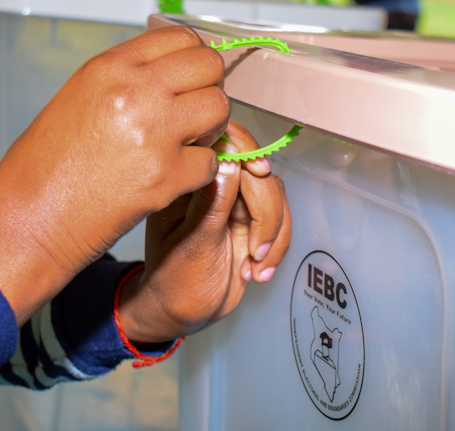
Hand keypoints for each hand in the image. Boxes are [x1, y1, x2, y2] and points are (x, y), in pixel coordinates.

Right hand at [0, 26, 228, 322]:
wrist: (30, 219)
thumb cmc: (45, 165)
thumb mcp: (78, 97)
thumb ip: (126, 78)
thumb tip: (169, 71)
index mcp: (110, 67)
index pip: (180, 37)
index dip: (192, 57)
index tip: (190, 76)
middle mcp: (136, 92)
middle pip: (209, 66)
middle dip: (207, 87)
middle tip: (192, 110)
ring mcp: (155, 133)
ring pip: (219, 108)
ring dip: (210, 126)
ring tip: (184, 143)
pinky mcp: (167, 176)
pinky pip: (211, 159)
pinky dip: (198, 170)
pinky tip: (173, 176)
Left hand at [118, 121, 291, 341]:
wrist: (184, 313)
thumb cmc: (175, 282)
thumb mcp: (191, 246)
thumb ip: (212, 205)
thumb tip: (229, 163)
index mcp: (186, 181)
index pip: (218, 141)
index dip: (244, 148)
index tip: (258, 171)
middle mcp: (212, 183)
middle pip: (256, 168)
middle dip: (265, 209)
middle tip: (257, 247)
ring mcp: (234, 199)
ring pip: (273, 191)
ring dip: (274, 231)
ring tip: (255, 265)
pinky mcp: (252, 216)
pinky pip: (280, 215)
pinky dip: (278, 244)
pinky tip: (258, 271)